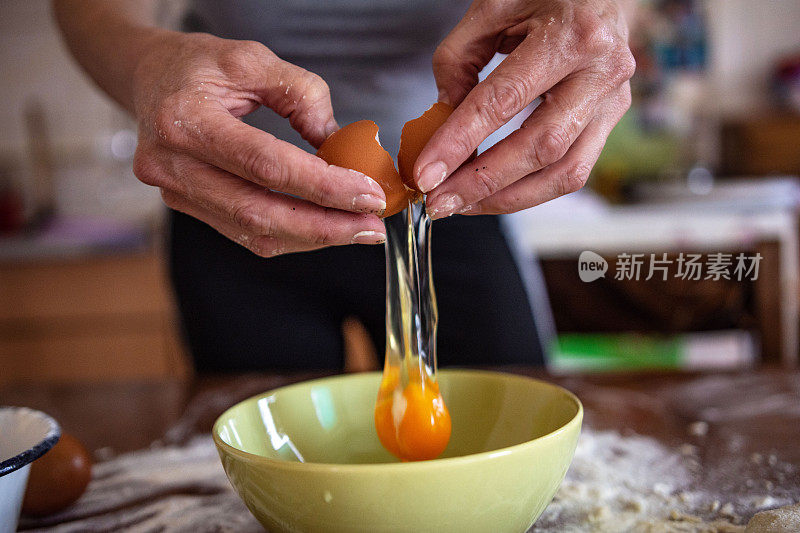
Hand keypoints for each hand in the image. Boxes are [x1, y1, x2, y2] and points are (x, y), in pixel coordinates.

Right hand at [131, 32, 387, 256]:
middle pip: (258, 212)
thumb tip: (337, 143)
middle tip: (372, 227)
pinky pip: (243, 232)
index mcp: (185, 120)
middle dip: (324, 226)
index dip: (321, 185)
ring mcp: (175, 192)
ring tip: (358, 230)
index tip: (368, 194)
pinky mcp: (186, 206)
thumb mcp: (253, 58)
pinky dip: (290, 234)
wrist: (149, 77)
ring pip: (252, 232)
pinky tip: (323, 227)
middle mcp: (172, 165)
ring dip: (312, 237)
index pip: (264, 164)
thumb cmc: (199, 66)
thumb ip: (301, 94)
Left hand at [416, 0, 634, 217]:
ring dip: (508, 198)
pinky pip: (574, 169)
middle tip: (439, 201)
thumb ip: (458, 59)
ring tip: (462, 205)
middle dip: (482, 182)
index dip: (460, 142)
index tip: (427, 172)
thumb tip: (443, 119)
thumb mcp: (492, 6)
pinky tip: (495, 193)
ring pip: (564, 172)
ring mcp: (613, 100)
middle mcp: (601, 71)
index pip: (504, 100)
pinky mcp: (611, 120)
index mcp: (571, 34)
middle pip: (540, 147)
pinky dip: (530, 189)